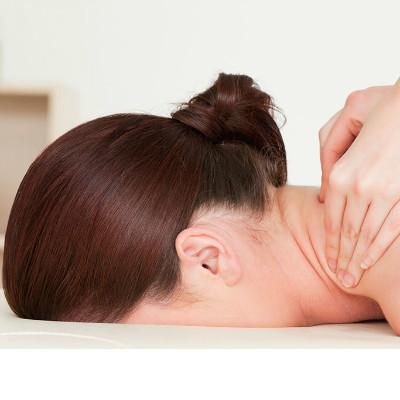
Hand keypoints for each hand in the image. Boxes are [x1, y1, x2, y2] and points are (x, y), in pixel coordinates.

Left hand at [319, 79, 399, 287]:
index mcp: (341, 173)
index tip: (329, 260)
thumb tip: (327, 191)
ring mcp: (385, 192)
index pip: (331, 218)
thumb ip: (328, 153)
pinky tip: (371, 260)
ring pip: (367, 234)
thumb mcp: (343, 121)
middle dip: (342, 258)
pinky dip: (380, 246)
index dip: (329, 242)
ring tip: (351, 277)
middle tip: (339, 278)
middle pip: (347, 232)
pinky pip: (391, 227)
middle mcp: (360, 187)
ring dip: (359, 258)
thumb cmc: (381, 105)